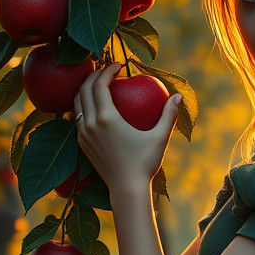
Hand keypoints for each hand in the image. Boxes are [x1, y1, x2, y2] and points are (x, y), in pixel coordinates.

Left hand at [73, 63, 179, 191]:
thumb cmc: (144, 163)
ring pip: (77, 103)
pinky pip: (77, 118)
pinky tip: (94, 105)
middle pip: (84, 89)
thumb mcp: (159, 138)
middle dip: (93, 74)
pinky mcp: (82, 144)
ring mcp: (83, 134)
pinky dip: (83, 105)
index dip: (107, 70)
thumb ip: (168, 115)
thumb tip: (177, 96)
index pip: (100, 84)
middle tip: (107, 70)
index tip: (119, 65)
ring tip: (98, 84)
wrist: (126, 189)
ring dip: (85, 89)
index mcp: (106, 118)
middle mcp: (90, 123)